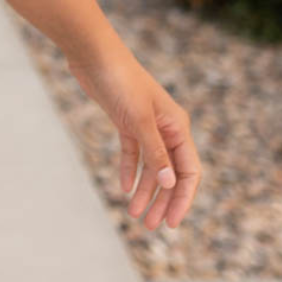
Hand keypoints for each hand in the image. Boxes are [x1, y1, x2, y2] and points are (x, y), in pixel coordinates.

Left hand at [65, 43, 200, 230]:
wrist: (93, 55)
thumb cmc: (120, 81)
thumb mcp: (138, 120)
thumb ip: (155, 153)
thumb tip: (170, 185)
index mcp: (177, 128)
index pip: (188, 172)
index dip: (182, 199)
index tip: (171, 222)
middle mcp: (166, 128)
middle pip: (170, 173)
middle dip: (162, 201)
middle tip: (150, 226)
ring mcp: (146, 125)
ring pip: (151, 166)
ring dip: (144, 191)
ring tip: (134, 215)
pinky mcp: (126, 122)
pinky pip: (132, 153)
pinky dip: (129, 170)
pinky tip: (123, 188)